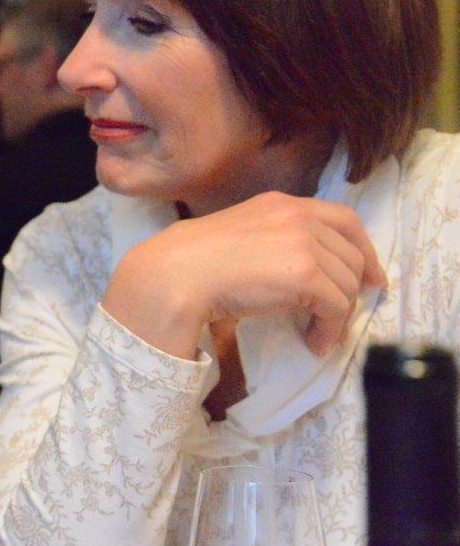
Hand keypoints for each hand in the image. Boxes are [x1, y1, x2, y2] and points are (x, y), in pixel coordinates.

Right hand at [104, 192, 385, 359]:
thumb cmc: (194, 261)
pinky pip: (337, 307)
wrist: (176, 274)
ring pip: (348, 284)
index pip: (343, 218)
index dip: (363, 249)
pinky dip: (331, 330)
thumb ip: (272, 242)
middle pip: (351, 254)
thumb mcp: (240, 236)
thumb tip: (300, 277)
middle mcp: (298, 216)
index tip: (369, 276)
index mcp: (280, 204)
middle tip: (339, 316)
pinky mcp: (306, 274)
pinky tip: (313, 342)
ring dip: (338, 315)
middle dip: (353, 288)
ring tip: (318, 335)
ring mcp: (304, 243)